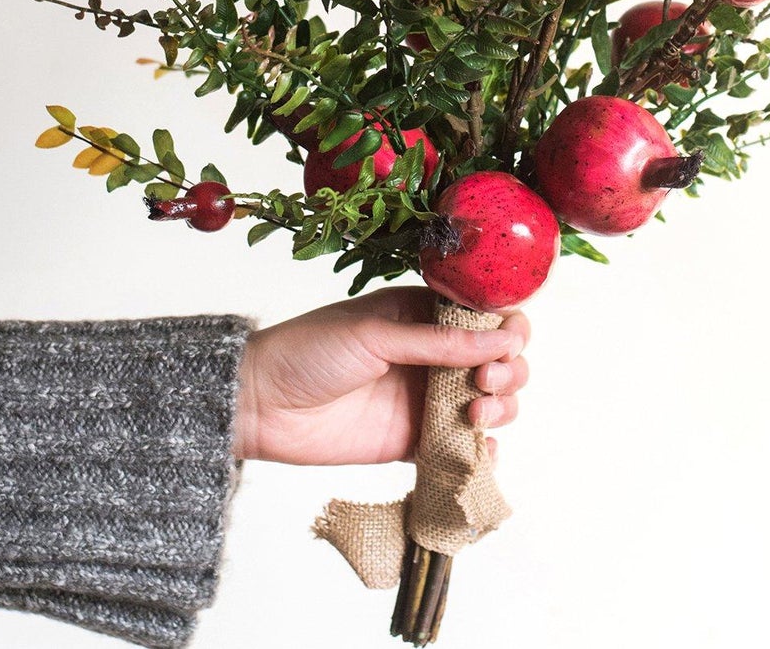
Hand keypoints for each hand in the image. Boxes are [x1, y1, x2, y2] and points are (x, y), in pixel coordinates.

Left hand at [232, 286, 529, 464]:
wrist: (260, 405)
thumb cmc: (310, 350)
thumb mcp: (376, 333)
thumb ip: (439, 341)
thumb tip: (502, 338)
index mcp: (424, 315)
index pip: (486, 317)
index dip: (507, 330)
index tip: (506, 345)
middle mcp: (432, 355)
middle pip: (498, 361)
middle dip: (508, 370)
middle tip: (485, 381)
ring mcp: (424, 400)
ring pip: (489, 404)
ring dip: (500, 408)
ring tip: (477, 413)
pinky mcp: (412, 444)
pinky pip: (460, 449)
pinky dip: (482, 453)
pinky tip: (483, 453)